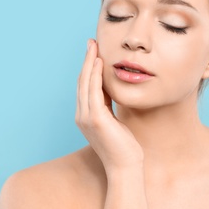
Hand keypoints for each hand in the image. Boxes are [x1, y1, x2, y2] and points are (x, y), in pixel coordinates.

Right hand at [75, 39, 143, 174]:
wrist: (125, 166)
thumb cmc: (123, 145)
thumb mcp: (114, 121)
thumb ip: (109, 106)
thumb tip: (110, 90)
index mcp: (86, 116)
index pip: (85, 87)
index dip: (89, 68)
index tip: (94, 52)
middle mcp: (82, 115)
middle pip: (82, 81)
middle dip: (87, 60)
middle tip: (91, 42)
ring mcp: (86, 118)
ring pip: (85, 83)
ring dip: (90, 63)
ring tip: (94, 46)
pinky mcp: (96, 119)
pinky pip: (94, 92)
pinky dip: (95, 75)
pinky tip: (100, 62)